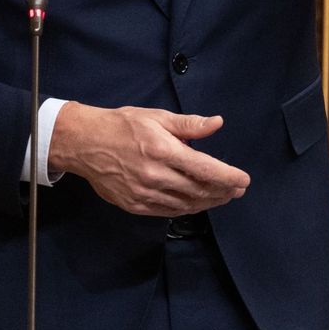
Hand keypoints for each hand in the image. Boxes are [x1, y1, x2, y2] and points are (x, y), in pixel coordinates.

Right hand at [49, 102, 250, 216]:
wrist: (85, 143)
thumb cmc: (122, 126)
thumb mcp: (157, 117)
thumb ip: (189, 125)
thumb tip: (217, 123)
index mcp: (163, 151)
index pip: (205, 169)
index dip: (228, 177)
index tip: (244, 180)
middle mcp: (155, 176)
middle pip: (198, 190)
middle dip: (223, 191)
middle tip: (237, 190)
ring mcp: (143, 194)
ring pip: (185, 204)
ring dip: (208, 202)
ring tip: (222, 197)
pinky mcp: (134, 205)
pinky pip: (167, 211)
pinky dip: (186, 208)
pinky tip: (197, 203)